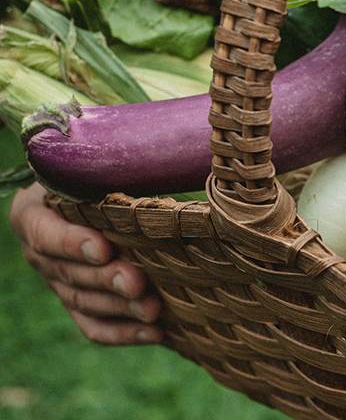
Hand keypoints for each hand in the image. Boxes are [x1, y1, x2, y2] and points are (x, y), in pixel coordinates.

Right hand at [10, 182, 163, 344]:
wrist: (98, 193)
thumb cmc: (103, 172)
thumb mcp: (98, 166)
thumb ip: (112, 170)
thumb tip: (152, 167)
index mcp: (34, 213)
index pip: (45, 233)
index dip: (72, 243)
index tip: (103, 248)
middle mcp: (39, 252)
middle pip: (69, 273)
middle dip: (107, 280)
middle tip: (139, 283)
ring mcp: (58, 282)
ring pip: (84, 302)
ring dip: (120, 309)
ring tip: (153, 309)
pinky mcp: (79, 304)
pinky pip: (94, 326)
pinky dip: (124, 333)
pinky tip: (156, 333)